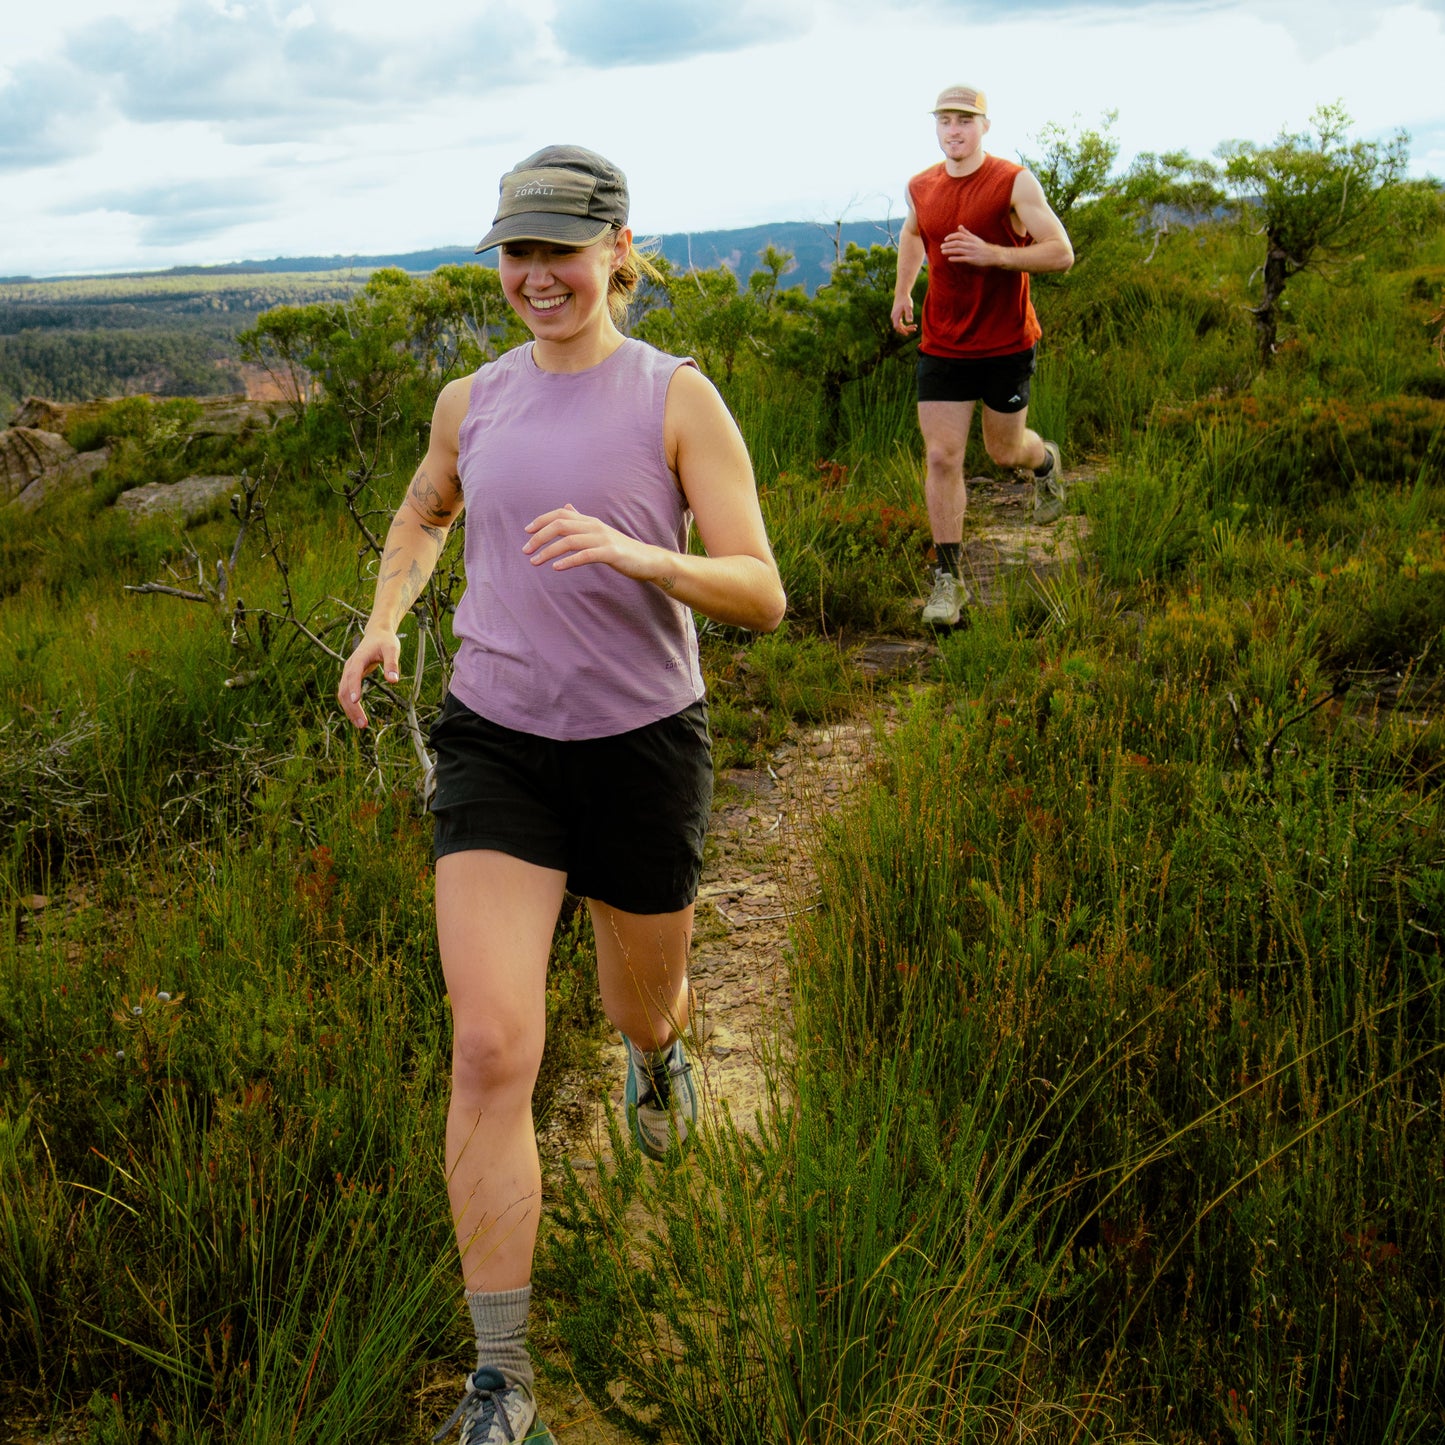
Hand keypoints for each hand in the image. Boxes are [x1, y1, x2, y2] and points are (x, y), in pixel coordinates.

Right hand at [337, 629, 400, 728]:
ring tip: (362, 725)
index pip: (353, 674)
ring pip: (343, 694)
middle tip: (364, 724)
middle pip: (345, 689)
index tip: (357, 701)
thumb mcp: (392, 649)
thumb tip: (393, 681)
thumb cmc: (385, 641)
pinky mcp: (350, 677)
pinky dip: (350, 706)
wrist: (377, 634)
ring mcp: (347, 673)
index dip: (354, 687)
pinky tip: (358, 717)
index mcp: (358, 659)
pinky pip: (346, 694)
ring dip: (350, 710)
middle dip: (353, 707)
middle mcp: (349, 667)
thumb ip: (392, 664)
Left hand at [522, 502, 656, 580]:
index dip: (541, 520)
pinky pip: (585, 555)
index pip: (560, 514)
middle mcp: (594, 526)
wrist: (646, 560)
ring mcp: (602, 539)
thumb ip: (581, 521)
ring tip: (535, 562)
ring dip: (548, 551)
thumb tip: (567, 508)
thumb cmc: (620, 548)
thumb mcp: (598, 532)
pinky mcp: (610, 553)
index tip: (527, 532)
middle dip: (540, 537)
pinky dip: (568, 561)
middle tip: (526, 550)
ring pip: (569, 541)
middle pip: (560, 525)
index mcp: (589, 521)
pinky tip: (556, 568)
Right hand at [890, 296, 916, 335]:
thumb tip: (909, 321)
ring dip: (906, 328)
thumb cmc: (905, 299)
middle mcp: (893, 317)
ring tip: (915, 327)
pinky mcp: (897, 315)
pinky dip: (905, 325)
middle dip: (906, 329)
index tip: (908, 333)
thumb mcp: (908, 306)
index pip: (897, 327)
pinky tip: (911, 324)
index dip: (902, 331)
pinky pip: (900, 323)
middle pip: (898, 328)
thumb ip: (909, 313)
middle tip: (915, 329)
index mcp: (895, 316)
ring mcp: (894, 316)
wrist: (901, 293)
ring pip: (899, 326)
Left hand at [940, 226, 998, 266]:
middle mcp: (970, 244)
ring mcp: (971, 252)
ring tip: (942, 252)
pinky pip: (962, 258)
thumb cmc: (982, 246)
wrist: (992, 255)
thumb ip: (966, 233)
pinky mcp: (972, 259)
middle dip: (948, 244)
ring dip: (949, 251)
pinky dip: (955, 258)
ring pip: (958, 250)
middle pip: (957, 243)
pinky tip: (949, 258)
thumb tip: (959, 226)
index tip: (945, 239)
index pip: (959, 235)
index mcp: (971, 239)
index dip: (951, 236)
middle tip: (941, 246)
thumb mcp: (974, 238)